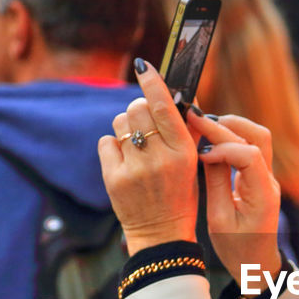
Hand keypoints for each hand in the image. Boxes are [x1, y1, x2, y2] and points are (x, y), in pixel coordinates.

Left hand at [98, 64, 199, 254]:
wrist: (162, 233)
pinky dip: (114, 147)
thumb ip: (184, 129)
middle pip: (137, 108)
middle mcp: (159, 158)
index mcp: (184, 152)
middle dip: (140, 108)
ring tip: (137, 145)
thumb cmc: (180, 193)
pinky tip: (125, 161)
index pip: (164, 105)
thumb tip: (176, 92)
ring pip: (120, 122)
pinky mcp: (114, 178)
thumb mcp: (192, 162)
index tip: (144, 64)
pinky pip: (106, 142)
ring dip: (127, 127)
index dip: (153, 81)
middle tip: (146, 122)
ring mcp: (135, 168)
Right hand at [189, 110, 282, 282]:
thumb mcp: (219, 220)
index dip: (222, 146)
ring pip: (258, 138)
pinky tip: (209, 139)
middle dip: (226, 125)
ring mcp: (268, 178)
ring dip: (231, 127)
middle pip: (258, 136)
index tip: (199, 152)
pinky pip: (250, 148)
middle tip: (195, 119)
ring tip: (202, 126)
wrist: (256, 264)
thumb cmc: (237, 249)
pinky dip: (231, 138)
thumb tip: (206, 150)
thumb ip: (216, 183)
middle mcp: (270, 181)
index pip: (248, 154)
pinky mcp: (260, 178)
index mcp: (263, 194)